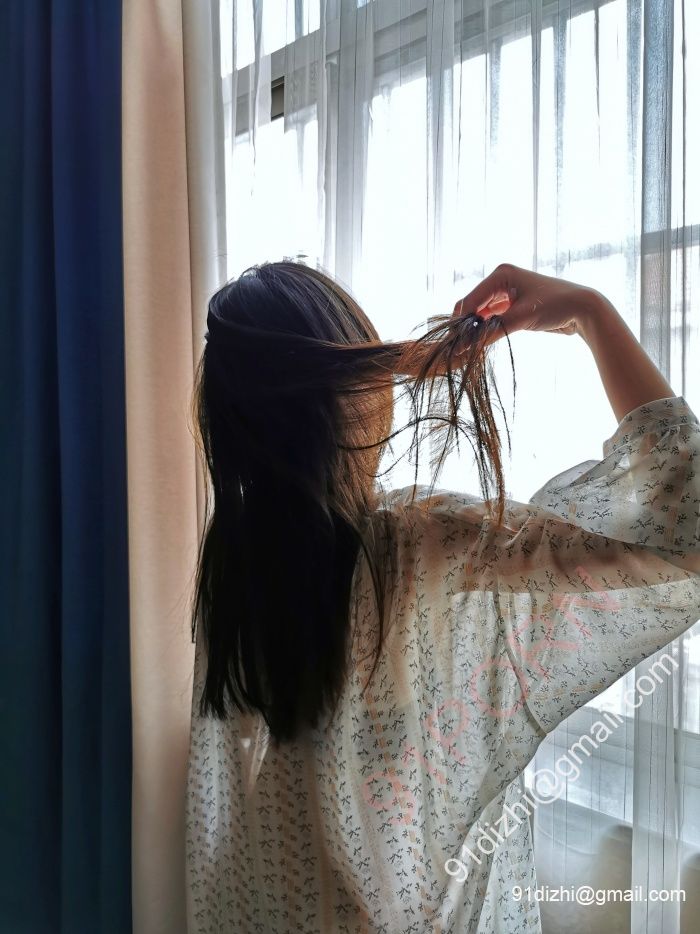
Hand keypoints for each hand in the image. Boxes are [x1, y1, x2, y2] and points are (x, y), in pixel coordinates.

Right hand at [453, 263, 606, 341]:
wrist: (584, 309)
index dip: (461, 321)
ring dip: (475, 329)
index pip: (471, 299)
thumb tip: (466, 346)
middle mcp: (501, 280)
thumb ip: (492, 331)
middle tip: (457, 348)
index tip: (452, 343)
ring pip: (481, 314)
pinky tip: (479, 343)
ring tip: (464, 349)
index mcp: (501, 274)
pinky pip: (492, 318)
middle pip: (473, 306)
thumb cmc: (556, 306)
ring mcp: (507, 293)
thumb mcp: (522, 318)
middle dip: (466, 326)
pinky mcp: (513, 306)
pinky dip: (486, 330)